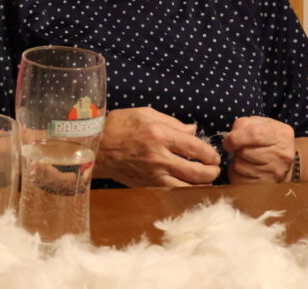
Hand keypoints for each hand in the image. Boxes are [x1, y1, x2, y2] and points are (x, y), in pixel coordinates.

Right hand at [95, 107, 220, 186]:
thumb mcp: (145, 113)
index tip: (212, 155)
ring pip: (188, 187)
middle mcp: (159, 157)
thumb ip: (173, 122)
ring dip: (202, 185)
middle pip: (198, 172)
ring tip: (204, 179)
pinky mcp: (147, 185)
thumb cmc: (118, 125)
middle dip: (212, 171)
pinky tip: (188, 186)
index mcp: (160, 135)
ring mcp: (153, 174)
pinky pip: (173, 194)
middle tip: (213, 168)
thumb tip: (193, 131)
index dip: (211, 154)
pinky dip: (185, 192)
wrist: (94, 146)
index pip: (197, 148)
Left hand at [223, 116, 294, 183]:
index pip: (254, 134)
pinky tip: (245, 170)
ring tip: (245, 159)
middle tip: (239, 149)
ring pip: (239, 166)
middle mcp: (281, 155)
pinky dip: (236, 174)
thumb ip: (244, 124)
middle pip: (244, 151)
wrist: (289, 164)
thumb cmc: (271, 140)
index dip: (235, 137)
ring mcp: (275, 172)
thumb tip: (229, 138)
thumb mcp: (262, 124)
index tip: (228, 141)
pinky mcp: (266, 185)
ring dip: (236, 161)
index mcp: (281, 135)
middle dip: (235, 149)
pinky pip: (239, 179)